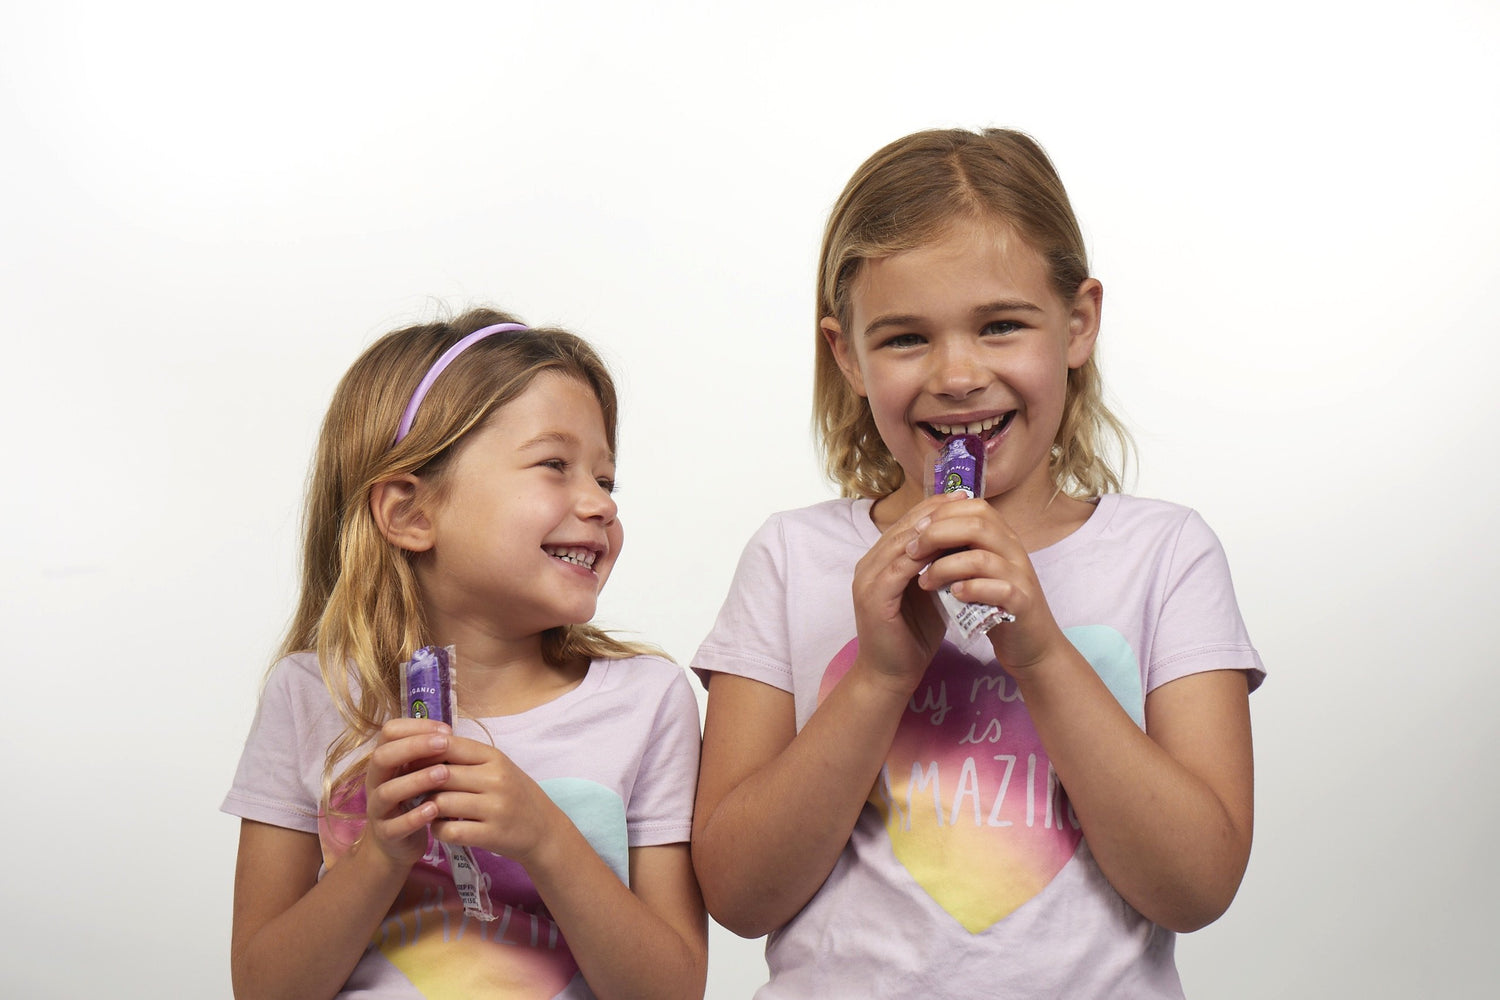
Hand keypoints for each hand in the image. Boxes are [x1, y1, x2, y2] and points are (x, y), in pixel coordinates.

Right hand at [362, 717, 453, 868]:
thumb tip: (450, 735)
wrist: (395, 845)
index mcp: (384, 761)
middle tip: (444, 744)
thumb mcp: (417, 773)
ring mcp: (377, 809)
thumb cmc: (412, 801)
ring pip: (388, 791)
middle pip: (382, 757)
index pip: (389, 733)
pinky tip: (434, 809)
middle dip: (414, 747)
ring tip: (444, 774)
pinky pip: (395, 825)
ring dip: (417, 780)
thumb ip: (428, 755)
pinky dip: (414, 817)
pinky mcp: (386, 834)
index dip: (416, 726)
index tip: (446, 730)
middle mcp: (375, 782)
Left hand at [427, 736, 563, 864]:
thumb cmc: (515, 795)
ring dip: (428, 808)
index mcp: (495, 758)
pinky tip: (442, 827)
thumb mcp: (498, 768)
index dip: (424, 753)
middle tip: (414, 790)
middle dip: (421, 783)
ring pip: (441, 803)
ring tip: (429, 810)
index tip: (412, 762)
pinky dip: (438, 830)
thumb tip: (422, 751)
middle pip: (440, 775)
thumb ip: (466, 759)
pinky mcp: (491, 835)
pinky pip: (449, 830)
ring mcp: (494, 808)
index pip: (449, 745)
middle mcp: (496, 779)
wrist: (544, 831)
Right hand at [848, 493, 953, 693]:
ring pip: (900, 543)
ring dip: (930, 529)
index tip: (962, 497)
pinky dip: (922, 557)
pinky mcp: (872, 597)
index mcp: (878, 561)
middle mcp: (867, 565)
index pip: (906, 524)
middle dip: (935, 512)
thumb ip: (937, 567)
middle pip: (903, 527)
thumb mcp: (929, 592)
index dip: (933, 508)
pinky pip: (899, 569)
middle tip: (964, 498)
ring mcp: (866, 580)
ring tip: (958, 518)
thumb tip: (963, 542)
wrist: (891, 675)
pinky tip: (945, 549)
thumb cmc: (912, 636)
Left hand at [907, 496, 1066, 670]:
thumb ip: (958, 548)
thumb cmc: (995, 602)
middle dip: (937, 534)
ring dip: (945, 568)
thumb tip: (920, 530)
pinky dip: (970, 590)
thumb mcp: (975, 569)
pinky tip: (952, 595)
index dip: (943, 512)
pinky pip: (997, 589)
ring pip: (981, 559)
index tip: (915, 528)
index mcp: (1003, 537)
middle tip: (912, 551)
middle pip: (977, 525)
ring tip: (924, 581)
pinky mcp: (1023, 603)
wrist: (1031, 642)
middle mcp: (1015, 551)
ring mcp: (1021, 577)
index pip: (975, 507)